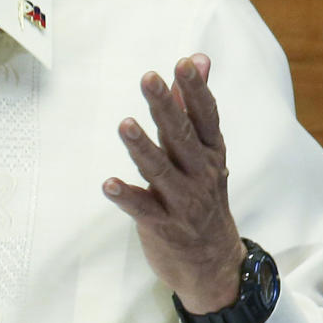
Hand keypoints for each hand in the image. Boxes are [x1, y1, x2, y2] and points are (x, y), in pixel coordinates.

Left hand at [102, 54, 246, 315]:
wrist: (214, 264)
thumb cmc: (203, 196)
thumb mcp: (205, 151)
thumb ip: (194, 105)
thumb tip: (198, 58)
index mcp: (211, 153)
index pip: (205, 116)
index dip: (196, 90)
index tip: (184, 63)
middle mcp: (201, 174)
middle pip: (182, 136)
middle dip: (165, 107)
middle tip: (148, 79)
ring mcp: (183, 202)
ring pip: (160, 170)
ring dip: (142, 148)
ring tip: (124, 125)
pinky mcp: (164, 226)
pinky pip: (143, 209)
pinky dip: (126, 197)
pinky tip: (108, 185)